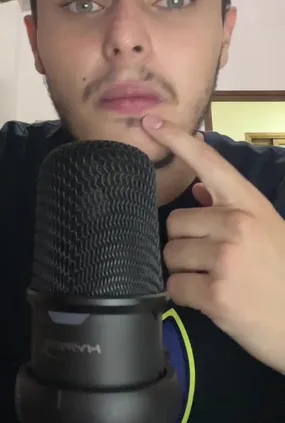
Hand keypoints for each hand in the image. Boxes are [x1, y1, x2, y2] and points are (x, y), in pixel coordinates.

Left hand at [142, 115, 284, 374]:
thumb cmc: (283, 274)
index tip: (150, 121)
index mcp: (249, 204)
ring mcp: (226, 259)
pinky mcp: (216, 294)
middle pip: (175, 221)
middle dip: (185, 242)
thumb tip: (197, 189)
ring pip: (170, 254)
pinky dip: (184, 297)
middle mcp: (236, 225)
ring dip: (184, 271)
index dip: (176, 140)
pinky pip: (174, 286)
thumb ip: (231, 208)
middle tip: (210, 261)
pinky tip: (211, 301)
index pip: (208, 163)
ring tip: (214, 281)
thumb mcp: (267, 230)